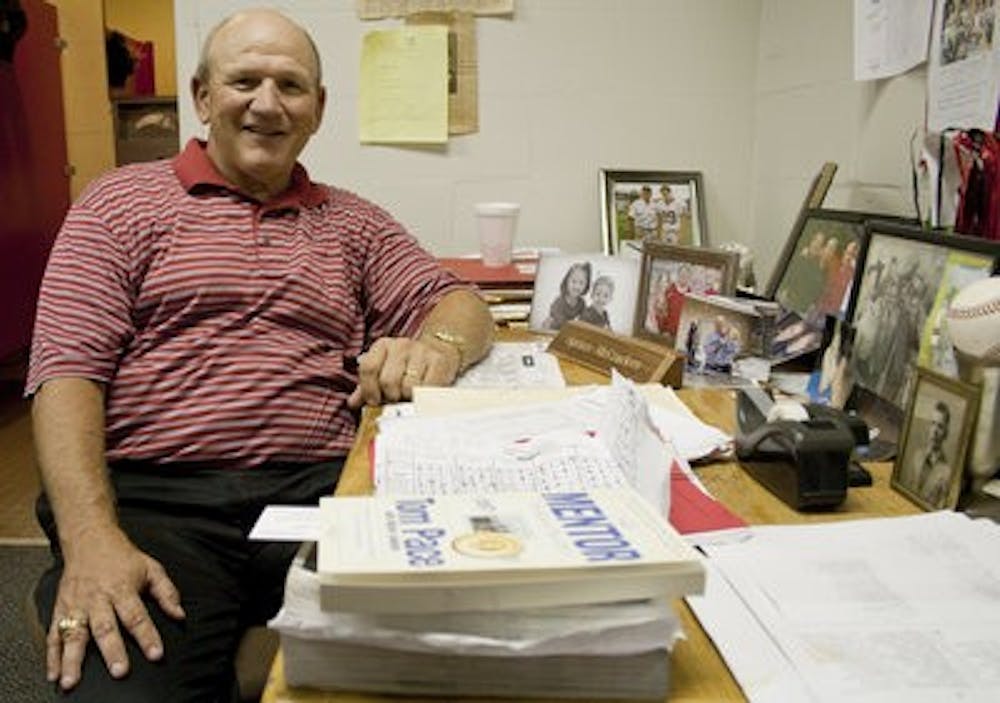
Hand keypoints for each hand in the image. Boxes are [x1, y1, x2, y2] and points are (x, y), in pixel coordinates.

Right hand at [47, 525, 184, 689]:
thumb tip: (180, 614)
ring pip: (74, 634)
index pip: (137, 616)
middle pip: (106, 627)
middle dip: (112, 651)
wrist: (89, 540)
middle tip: (119, 670)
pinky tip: (53, 673)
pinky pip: (54, 634)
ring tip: (72, 681)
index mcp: (122, 588)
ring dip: (73, 659)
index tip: (155, 653)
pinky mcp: (61, 608)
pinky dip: (52, 655)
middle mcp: (98, 598)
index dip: (147, 635)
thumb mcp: (151, 568)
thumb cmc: (122, 557)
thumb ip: (167, 592)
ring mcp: (77, 605)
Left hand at [347, 336, 460, 407]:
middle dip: (390, 396)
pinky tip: (422, 395)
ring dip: (408, 398)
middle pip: (387, 381)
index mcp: (382, 345)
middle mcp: (400, 345)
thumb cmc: (406, 366)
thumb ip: (367, 387)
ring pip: (408, 387)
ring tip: (410, 396)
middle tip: (396, 400)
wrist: (439, 350)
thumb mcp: (384, 371)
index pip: (368, 368)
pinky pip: (427, 388)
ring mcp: (421, 351)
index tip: (375, 401)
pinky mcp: (439, 361)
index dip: (369, 389)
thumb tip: (353, 403)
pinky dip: (423, 397)